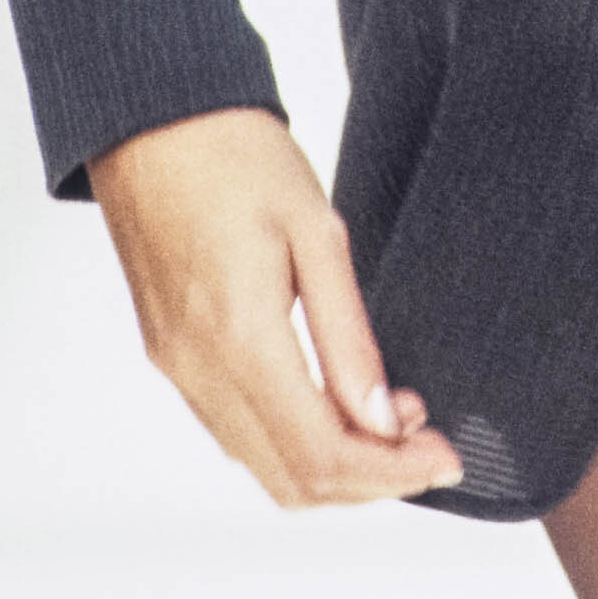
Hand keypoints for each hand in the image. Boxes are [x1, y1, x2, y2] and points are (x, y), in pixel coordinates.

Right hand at [88, 106, 463, 508]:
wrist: (151, 117)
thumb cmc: (238, 156)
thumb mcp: (318, 232)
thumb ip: (349, 337)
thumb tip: (385, 421)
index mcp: (240, 339)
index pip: (321, 455)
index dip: (391, 472)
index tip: (446, 457)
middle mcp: (199, 372)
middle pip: (291, 480)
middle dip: (370, 480)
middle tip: (430, 442)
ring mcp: (177, 369)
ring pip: (260, 464)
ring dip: (332, 464)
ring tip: (394, 418)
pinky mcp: (169, 355)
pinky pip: (235, 430)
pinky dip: (291, 440)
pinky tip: (337, 403)